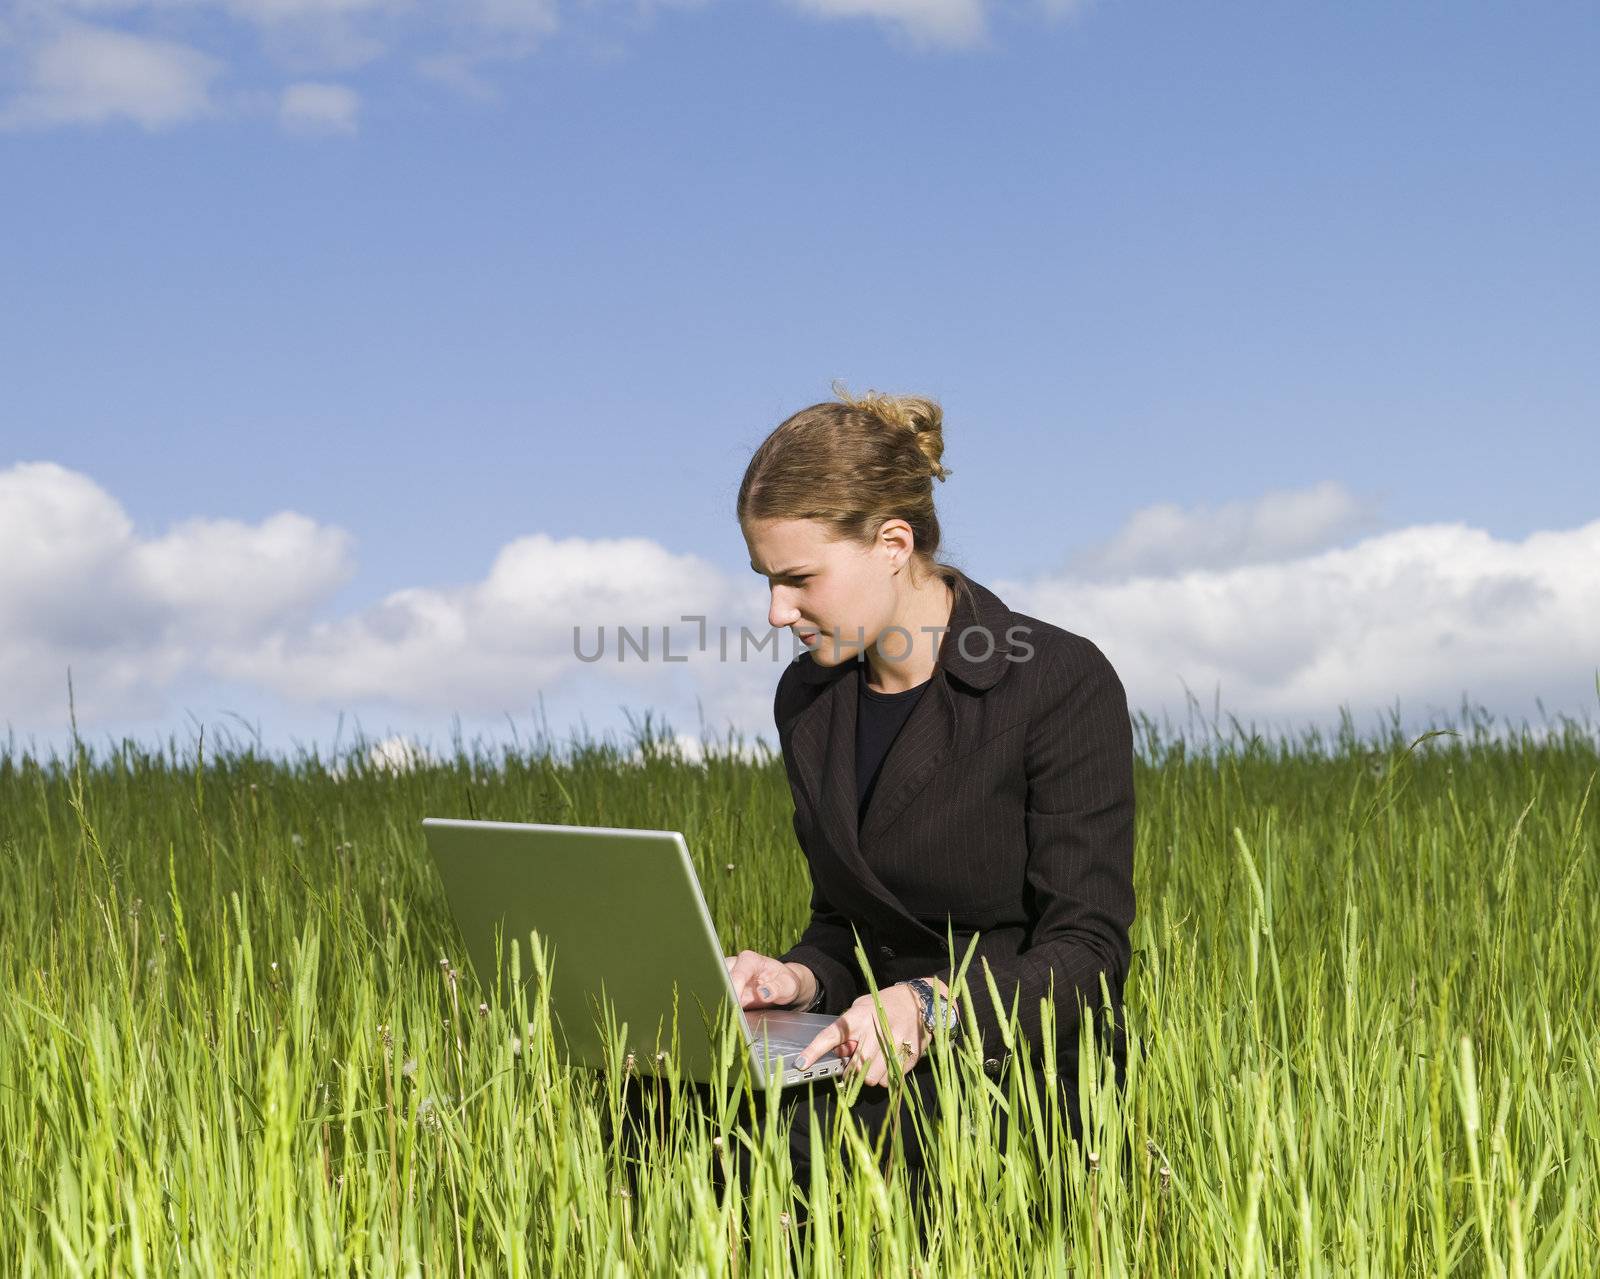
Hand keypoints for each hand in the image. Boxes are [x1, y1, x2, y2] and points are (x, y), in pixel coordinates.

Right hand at [723, 950, 814, 1010]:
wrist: (780, 985)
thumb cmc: (784, 982)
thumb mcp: (788, 986)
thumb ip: (778, 988)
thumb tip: (763, 993)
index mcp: (749, 960)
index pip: (737, 974)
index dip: (735, 990)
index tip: (737, 1006)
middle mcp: (734, 964)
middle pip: (720, 978)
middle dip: (722, 996)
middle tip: (729, 1014)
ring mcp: (726, 976)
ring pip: (714, 987)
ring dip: (719, 1002)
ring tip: (725, 1018)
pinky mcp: (724, 988)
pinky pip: (716, 996)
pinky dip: (719, 1007)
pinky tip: (723, 1019)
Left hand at [795, 983, 927, 1087]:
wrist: (919, 1002)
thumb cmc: (885, 1005)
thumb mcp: (861, 1008)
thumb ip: (848, 1030)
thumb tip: (837, 1052)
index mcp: (859, 1017)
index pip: (831, 1035)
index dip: (814, 1051)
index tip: (801, 1064)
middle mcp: (875, 1030)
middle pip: (853, 1067)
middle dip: (852, 1071)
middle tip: (857, 1063)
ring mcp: (894, 1044)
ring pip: (872, 1078)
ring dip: (870, 1075)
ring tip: (876, 1061)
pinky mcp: (909, 1055)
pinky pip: (890, 1080)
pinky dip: (887, 1076)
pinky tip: (890, 1062)